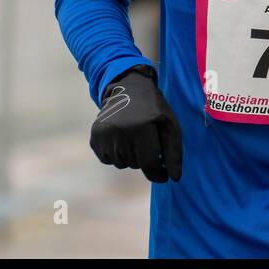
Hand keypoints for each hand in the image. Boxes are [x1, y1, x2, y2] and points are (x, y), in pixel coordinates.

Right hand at [90, 65, 182, 182]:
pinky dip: (117, 154)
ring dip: (131, 156)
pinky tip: (122, 138)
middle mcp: (119, 132)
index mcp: (141, 128)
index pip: (149, 164)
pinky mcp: (94, 137)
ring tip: (135, 137)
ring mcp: (104, 135)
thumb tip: (174, 178)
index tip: (164, 176)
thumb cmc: (154, 110)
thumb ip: (174, 152)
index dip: (158, 174)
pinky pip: (107, 159)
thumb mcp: (170, 126)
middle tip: (149, 140)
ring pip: (121, 164)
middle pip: (136, 165)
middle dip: (145, 158)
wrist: (129, 89)